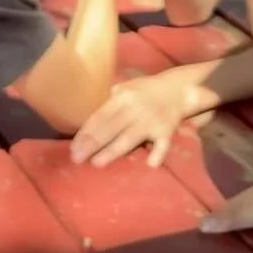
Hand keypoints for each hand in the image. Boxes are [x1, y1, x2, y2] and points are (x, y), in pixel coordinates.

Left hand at [70, 71, 193, 168]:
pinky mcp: (166, 130)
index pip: (101, 116)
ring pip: (130, 137)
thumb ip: (109, 102)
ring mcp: (151, 120)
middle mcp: (135, 108)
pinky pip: (163, 144)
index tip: (73, 147)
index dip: (86, 132)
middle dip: (93, 143)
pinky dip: (158, 153)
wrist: (178, 89)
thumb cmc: (146, 91)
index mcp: (123, 97)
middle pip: (111, 127)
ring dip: (113, 150)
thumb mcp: (126, 88)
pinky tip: (150, 164)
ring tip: (97, 163)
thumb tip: (88, 118)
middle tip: (77, 158)